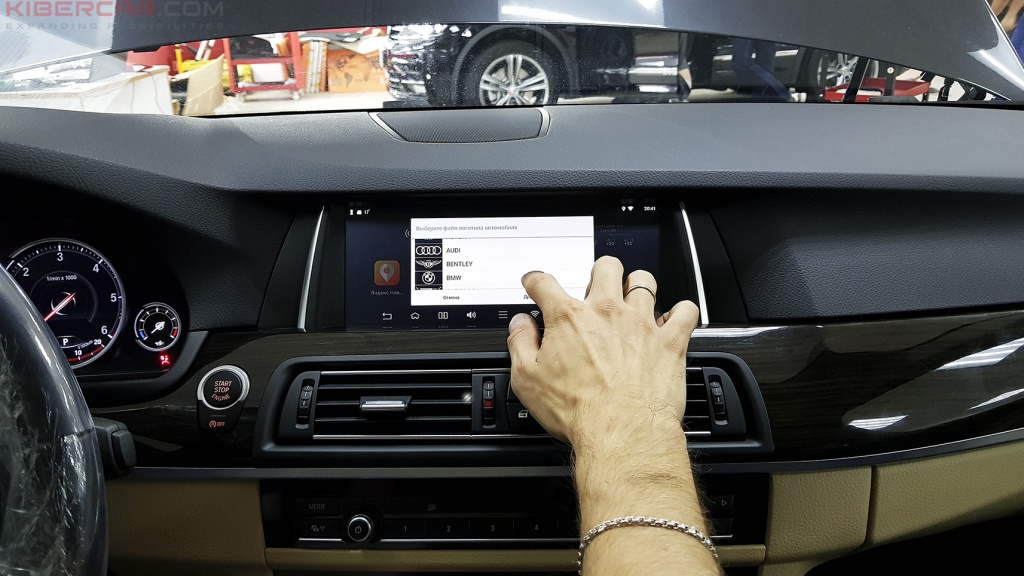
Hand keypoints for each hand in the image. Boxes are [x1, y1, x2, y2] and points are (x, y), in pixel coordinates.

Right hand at [507, 256, 699, 445]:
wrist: (621, 432)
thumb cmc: (578, 410)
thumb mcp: (528, 380)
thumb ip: (521, 344)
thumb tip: (520, 325)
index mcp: (569, 319)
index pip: (545, 283)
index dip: (535, 281)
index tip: (535, 284)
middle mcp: (607, 312)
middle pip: (605, 267)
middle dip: (599, 272)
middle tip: (595, 287)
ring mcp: (641, 323)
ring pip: (644, 281)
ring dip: (637, 286)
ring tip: (633, 298)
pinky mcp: (670, 341)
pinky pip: (685, 311)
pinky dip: (681, 311)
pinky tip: (673, 318)